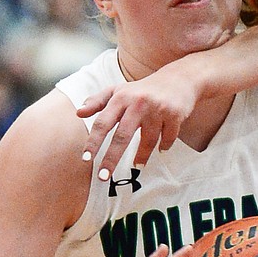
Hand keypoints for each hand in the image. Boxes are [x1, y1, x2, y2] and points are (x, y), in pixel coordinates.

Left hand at [78, 63, 199, 178]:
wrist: (179, 79)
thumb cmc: (142, 89)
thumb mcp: (118, 90)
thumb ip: (97, 101)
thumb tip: (78, 113)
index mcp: (121, 97)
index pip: (103, 122)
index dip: (93, 142)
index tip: (86, 159)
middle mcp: (138, 103)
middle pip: (122, 136)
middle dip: (111, 159)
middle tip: (103, 177)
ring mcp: (157, 109)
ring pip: (147, 141)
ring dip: (142, 156)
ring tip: (137, 165)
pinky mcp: (174, 115)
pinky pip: (167, 139)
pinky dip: (163, 147)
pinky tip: (160, 150)